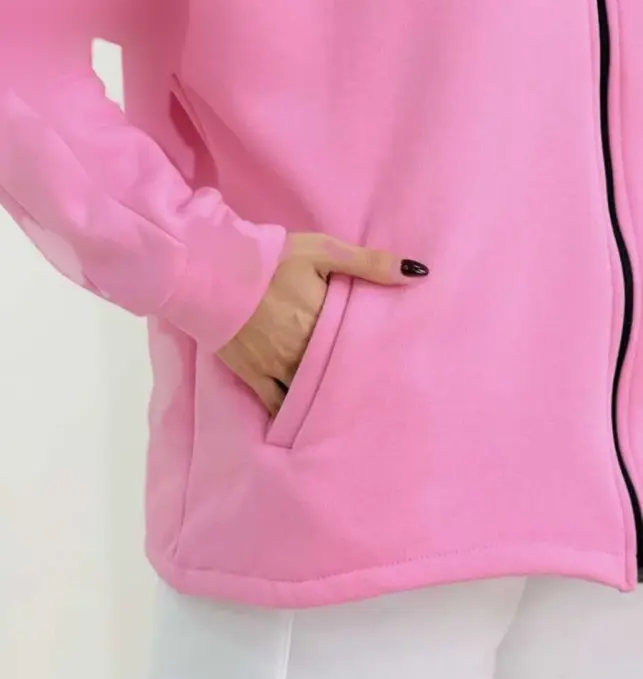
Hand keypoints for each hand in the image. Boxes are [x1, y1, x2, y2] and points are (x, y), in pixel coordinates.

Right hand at [217, 232, 428, 414]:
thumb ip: (369, 262)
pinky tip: (309, 428)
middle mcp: (304, 352)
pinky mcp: (253, 375)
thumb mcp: (322, 249)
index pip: (360, 349)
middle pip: (337, 376)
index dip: (377, 359)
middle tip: (380, 399)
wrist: (211, 269)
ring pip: (310, 395)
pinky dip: (293, 415)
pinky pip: (277, 404)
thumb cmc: (270, 258)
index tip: (396, 369)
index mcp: (325, 322)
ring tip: (350, 416)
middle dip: (356, 385)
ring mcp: (277, 367)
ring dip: (327, 402)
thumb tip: (418, 274)